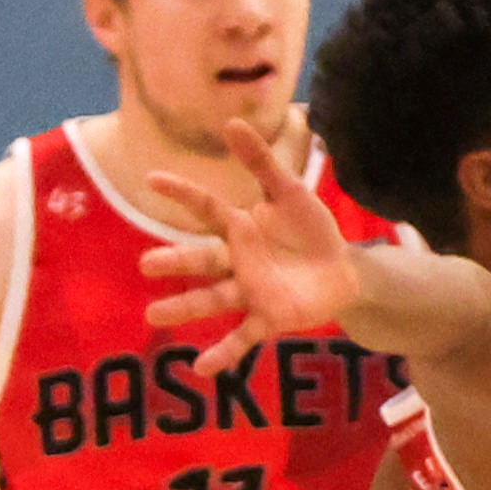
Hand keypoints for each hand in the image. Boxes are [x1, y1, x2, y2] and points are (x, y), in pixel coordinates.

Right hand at [134, 117, 367, 376]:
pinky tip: (202, 367)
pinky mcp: (268, 318)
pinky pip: (243, 337)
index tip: (152, 178)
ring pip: (213, 299)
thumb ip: (262, 162)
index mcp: (239, 227)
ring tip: (154, 315)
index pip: (205, 208)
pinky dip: (224, 353)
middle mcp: (237, 261)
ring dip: (184, 308)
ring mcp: (249, 291)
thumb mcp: (290, 192)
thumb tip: (232, 121)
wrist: (343, 271)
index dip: (181, 193)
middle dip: (176, 261)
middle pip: (202, 259)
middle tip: (146, 265)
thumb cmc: (310, 230)